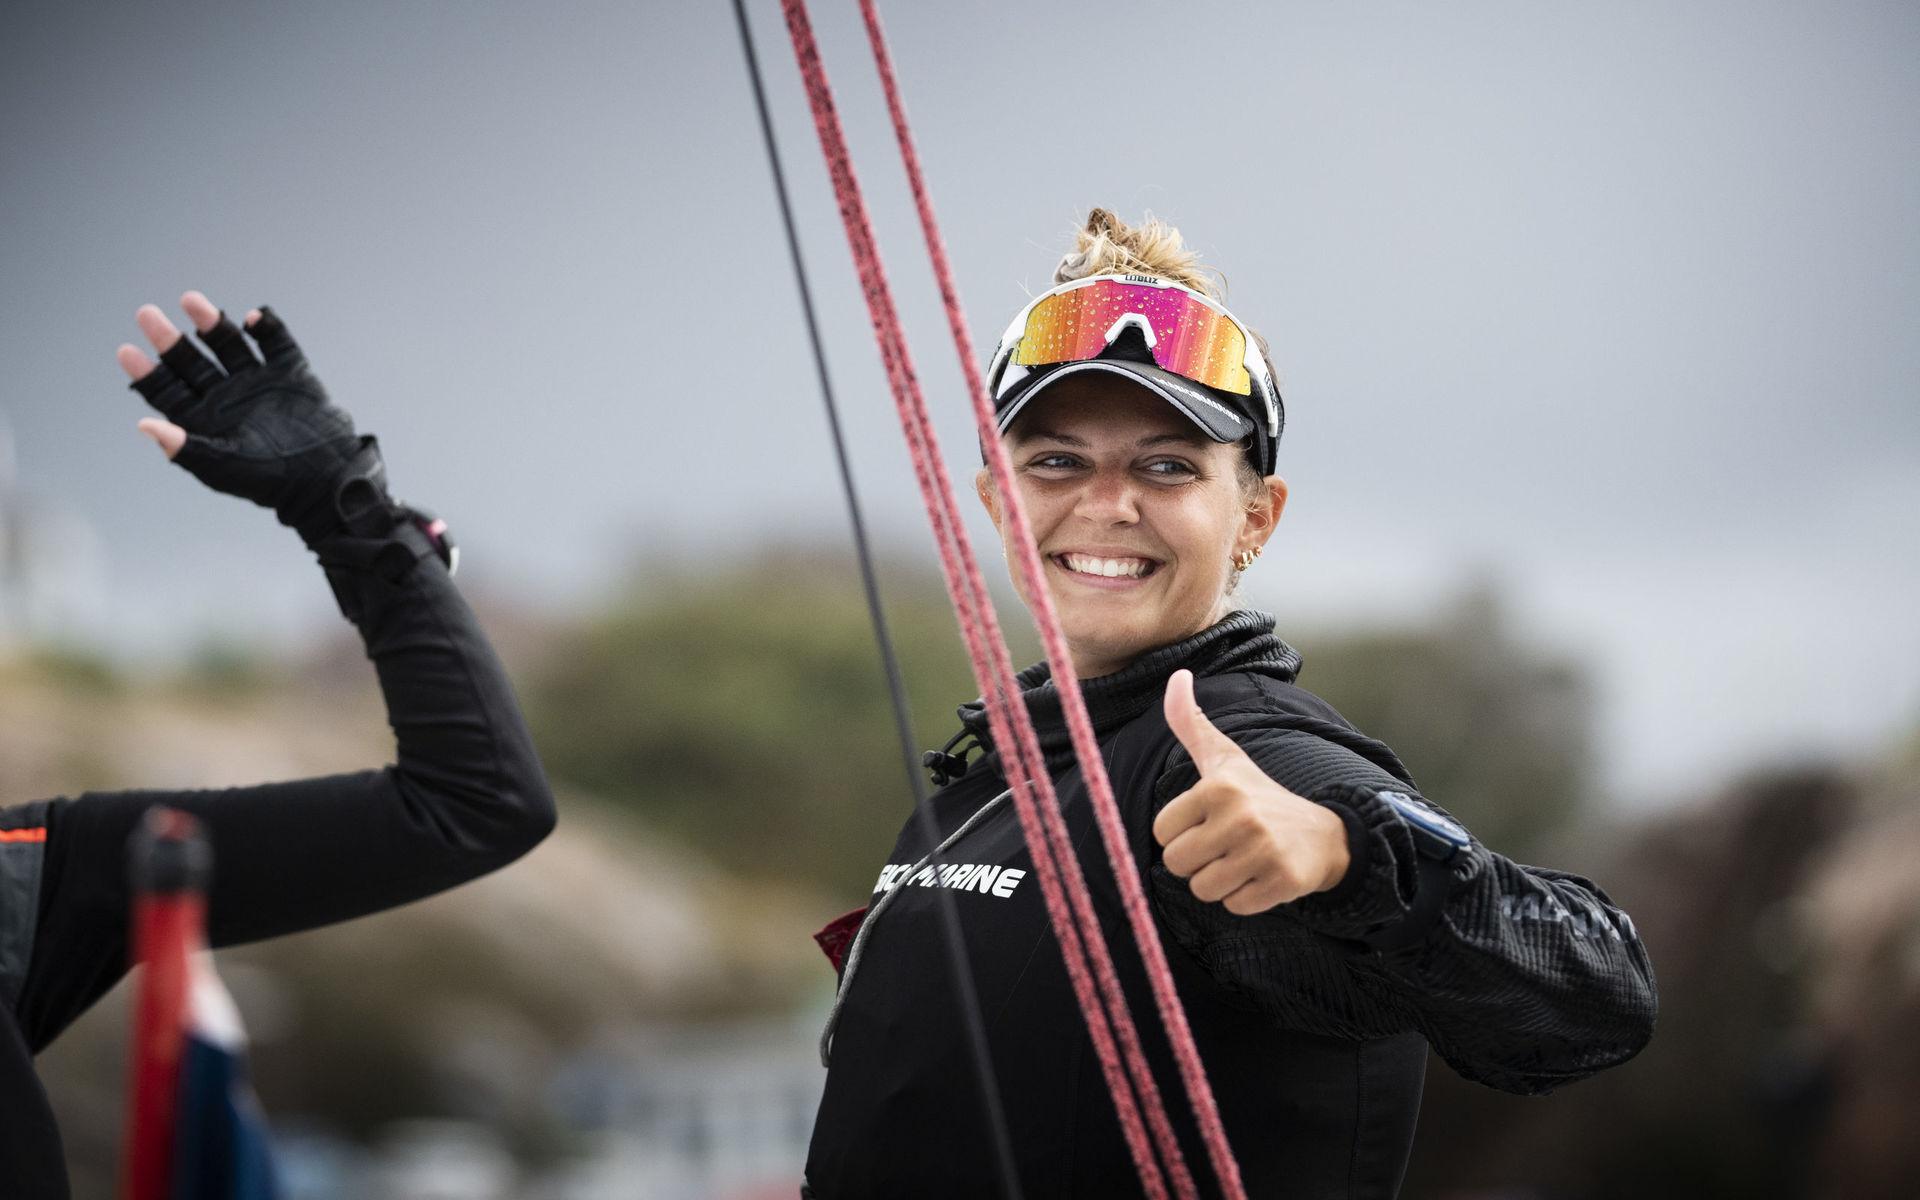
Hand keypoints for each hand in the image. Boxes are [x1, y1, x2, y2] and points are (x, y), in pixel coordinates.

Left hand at [116, 292, 376, 545]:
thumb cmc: (272, 480)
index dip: (146, 371)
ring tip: (192, 301)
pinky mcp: (290, 374)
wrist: (329, 478)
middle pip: (189, 360)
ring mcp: (257, 381)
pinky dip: (266, 327)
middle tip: (146, 314)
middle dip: (168, 339)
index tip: (127, 351)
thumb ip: (186, 446)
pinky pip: (275, 343)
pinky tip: (254, 318)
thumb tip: (144, 425)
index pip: (167, 389)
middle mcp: (226, 395)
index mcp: (205, 419)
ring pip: (227, 344)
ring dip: (210, 322)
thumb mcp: (223, 465)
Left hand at [1151, 669, 1351, 915]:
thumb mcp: (1224, 757)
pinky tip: (1261, 876)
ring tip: (1242, 860)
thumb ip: (1191, 723)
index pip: (1162, 831)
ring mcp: (1264, 851)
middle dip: (1197, 861)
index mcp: (1219, 786)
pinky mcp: (1283, 882)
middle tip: (1225, 845)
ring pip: (1204, 890)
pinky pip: (1235, 907)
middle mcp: (1242, 816)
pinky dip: (1245, 898)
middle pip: (1178, 865)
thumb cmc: (1259, 795)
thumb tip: (1177, 676)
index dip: (1180, 832)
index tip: (1207, 822)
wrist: (1323, 834)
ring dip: (1219, 883)